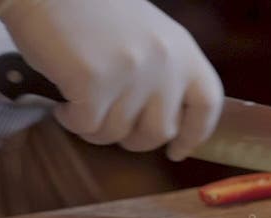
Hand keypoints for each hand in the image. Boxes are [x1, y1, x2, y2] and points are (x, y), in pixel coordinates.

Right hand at [0, 0, 222, 159]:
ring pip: (118, 133)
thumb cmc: (91, 11)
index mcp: (183, 51)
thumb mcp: (149, 35)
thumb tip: (169, 125)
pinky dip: (71, 120)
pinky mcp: (95, 82)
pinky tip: (63, 103)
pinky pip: (86, 126)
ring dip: (95, 128)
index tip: (177, 151)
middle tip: (109, 123)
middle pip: (160, 132)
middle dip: (133, 139)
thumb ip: (165, 72)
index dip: (195, 134)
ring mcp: (132, 73)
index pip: (207, 105)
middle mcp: (165, 64)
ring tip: (80, 101)